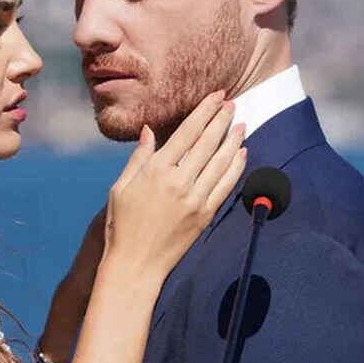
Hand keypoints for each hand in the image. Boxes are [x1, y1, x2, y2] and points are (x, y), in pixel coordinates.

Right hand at [101, 90, 246, 281]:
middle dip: (222, 119)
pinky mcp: (204, 216)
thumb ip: (138, 157)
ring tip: (241, 123)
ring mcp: (194, 199)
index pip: (187, 132)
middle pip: (208, 142)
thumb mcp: (121, 187)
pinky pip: (225, 186)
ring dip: (233, 140)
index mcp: (155, 170)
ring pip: (220, 162)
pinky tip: (242, 153)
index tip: (216, 96)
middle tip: (232, 103)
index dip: (204, 111)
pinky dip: (236, 168)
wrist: (134, 265)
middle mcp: (178, 182)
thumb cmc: (121, 225)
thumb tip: (148, 130)